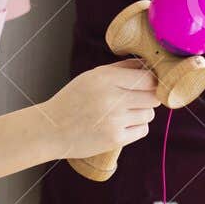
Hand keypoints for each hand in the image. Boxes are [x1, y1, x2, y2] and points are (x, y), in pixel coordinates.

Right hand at [43, 60, 158, 158]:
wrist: (51, 130)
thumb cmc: (74, 100)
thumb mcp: (92, 77)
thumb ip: (122, 68)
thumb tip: (150, 64)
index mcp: (105, 78)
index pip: (148, 78)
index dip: (153, 81)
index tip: (149, 84)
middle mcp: (111, 98)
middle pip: (153, 97)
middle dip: (150, 97)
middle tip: (138, 99)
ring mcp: (114, 120)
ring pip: (149, 114)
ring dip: (142, 113)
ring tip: (123, 113)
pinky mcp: (115, 139)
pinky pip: (142, 130)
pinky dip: (136, 127)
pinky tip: (121, 125)